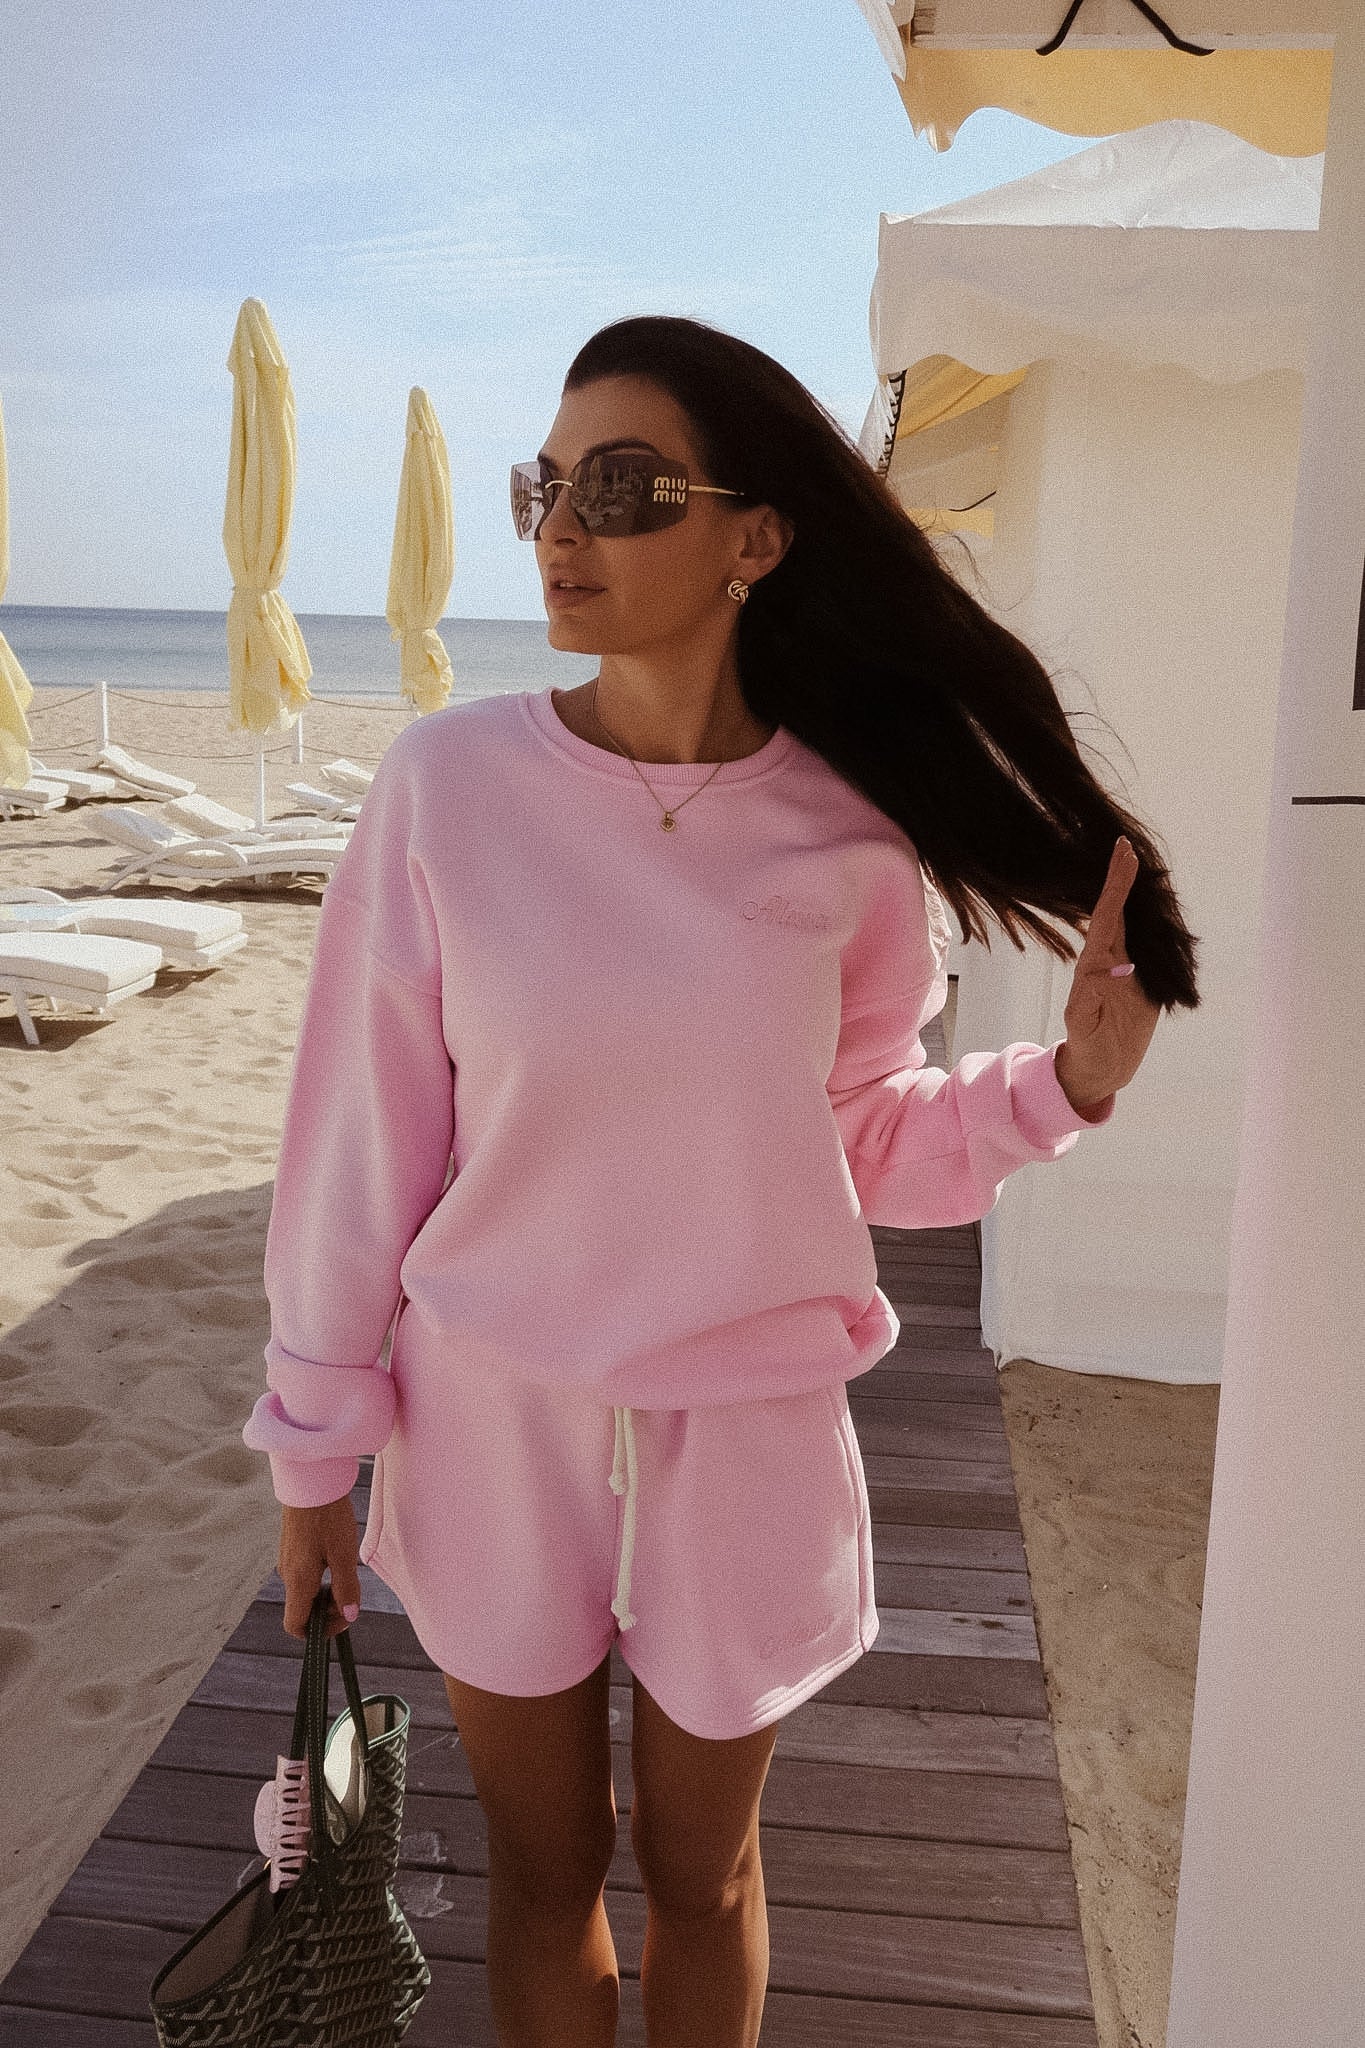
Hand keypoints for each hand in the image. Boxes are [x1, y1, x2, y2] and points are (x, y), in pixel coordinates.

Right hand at [278, 1496, 361, 1640]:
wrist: (309, 1480)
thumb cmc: (327, 1516)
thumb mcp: (343, 1554)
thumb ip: (346, 1588)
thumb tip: (349, 1615)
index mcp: (298, 1581)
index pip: (296, 1625)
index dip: (319, 1632)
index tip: (343, 1618)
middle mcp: (287, 1575)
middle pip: (303, 1610)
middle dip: (328, 1610)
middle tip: (352, 1593)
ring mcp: (288, 1560)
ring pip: (306, 1591)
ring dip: (326, 1592)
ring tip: (346, 1570)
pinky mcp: (292, 1548)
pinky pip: (305, 1575)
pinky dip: (321, 1577)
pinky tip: (337, 1557)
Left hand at [1055, 837, 1159, 1114]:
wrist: (1102, 1064)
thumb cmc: (1087, 1045)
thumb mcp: (1083, 1025)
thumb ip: (1089, 1000)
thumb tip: (1101, 972)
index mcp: (1094, 963)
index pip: (1106, 916)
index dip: (1115, 886)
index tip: (1122, 856)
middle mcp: (1109, 958)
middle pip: (1118, 911)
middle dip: (1122, 878)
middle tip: (1125, 845)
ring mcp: (1127, 966)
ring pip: (1134, 923)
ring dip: (1139, 895)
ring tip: (1141, 864)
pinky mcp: (1145, 978)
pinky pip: (1150, 943)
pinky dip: (1154, 922)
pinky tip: (1157, 905)